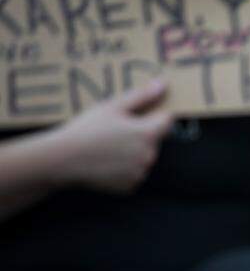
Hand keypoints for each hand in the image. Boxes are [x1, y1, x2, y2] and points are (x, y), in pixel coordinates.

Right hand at [56, 81, 173, 193]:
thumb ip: (141, 96)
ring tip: (107, 147)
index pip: (167, 121)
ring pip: (143, 157)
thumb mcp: (112, 107)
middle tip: (114, 131)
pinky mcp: (130, 186)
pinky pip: (133, 173)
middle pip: (154, 140)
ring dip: (133, 152)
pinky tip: (105, 162)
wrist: (62, 160)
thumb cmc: (86, 130)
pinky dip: (124, 169)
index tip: (140, 114)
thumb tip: (163, 84)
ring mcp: (140, 172)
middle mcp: (149, 155)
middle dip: (141, 134)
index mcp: (148, 134)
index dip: (156, 115)